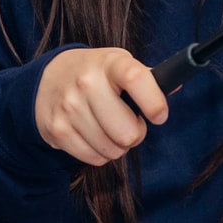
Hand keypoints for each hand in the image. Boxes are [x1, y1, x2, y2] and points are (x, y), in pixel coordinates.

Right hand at [34, 47, 167, 165]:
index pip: (136, 78)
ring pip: (112, 149)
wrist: (48, 79)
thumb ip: (146, 77)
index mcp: (109, 63)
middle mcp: (86, 83)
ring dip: (118, 146)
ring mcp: (69, 107)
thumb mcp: (119, 64)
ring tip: (111, 129)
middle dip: (136, 134)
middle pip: (127, 132)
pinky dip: (101, 154)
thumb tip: (175, 85)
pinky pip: (95, 158)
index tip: (159, 116)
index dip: (154, 102)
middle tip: (130, 123)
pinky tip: (95, 136)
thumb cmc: (95, 74)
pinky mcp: (58, 130)